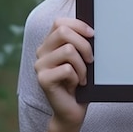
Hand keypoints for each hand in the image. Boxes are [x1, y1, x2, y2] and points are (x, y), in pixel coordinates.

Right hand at [34, 17, 93, 131]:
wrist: (73, 109)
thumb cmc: (79, 81)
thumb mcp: (81, 57)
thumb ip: (80, 42)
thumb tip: (92, 30)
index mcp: (49, 43)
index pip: (60, 22)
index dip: (78, 25)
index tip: (92, 35)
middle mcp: (41, 51)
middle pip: (63, 32)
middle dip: (84, 44)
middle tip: (91, 60)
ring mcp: (40, 65)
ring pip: (68, 50)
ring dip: (82, 65)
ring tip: (82, 76)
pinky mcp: (42, 79)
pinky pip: (67, 69)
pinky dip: (78, 77)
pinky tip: (75, 85)